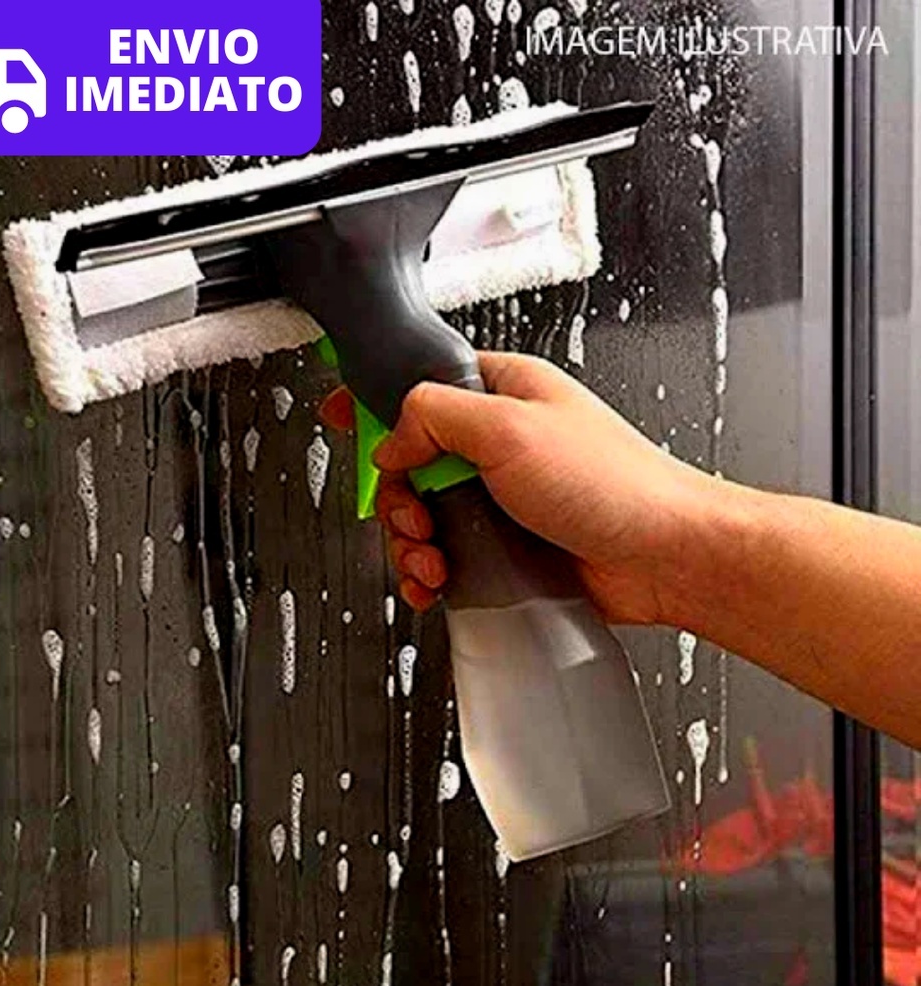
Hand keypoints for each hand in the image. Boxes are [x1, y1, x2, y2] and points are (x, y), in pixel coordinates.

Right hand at [320, 352, 716, 621]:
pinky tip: (438, 584)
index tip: (340, 412)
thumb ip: (434, 416)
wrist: (665, 557)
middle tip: (413, 518)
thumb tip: (392, 437)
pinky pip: (449, 554)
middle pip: (409, 460)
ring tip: (433, 561)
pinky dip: (432, 572)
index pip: (420, 382)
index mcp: (502, 392)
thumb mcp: (508, 428)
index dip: (375, 397)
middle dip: (397, 497)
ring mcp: (502, 496)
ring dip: (412, 543)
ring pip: (424, 513)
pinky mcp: (507, 543)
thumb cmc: (614, 485)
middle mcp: (499, 441)